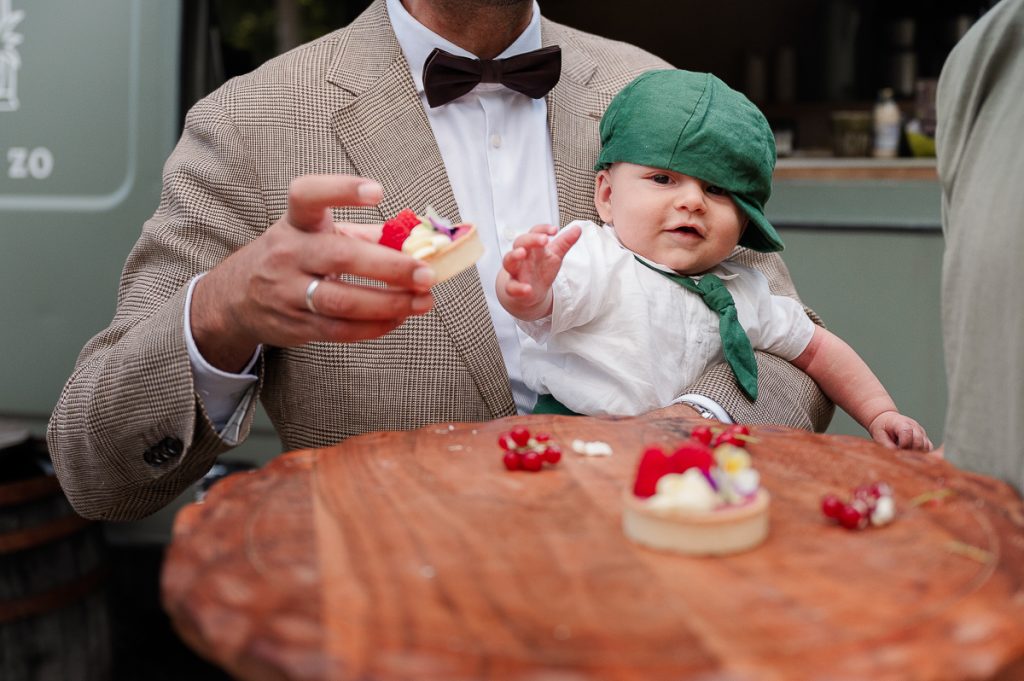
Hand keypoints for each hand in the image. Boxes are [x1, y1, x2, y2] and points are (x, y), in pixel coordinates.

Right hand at [192, 174, 434, 371]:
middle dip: (390, 267)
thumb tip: (418, 240)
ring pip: (343, 301)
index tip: (377, 192)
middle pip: (341, 257)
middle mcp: (287, 253)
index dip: (341, 190)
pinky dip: (376, 326)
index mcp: (296, 223)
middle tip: (425, 273)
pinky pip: (341, 330)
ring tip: (423, 301)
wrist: (237, 297)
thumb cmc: (294, 257)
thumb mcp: (317, 234)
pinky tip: (400, 318)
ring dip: (390, 303)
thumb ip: (365, 235)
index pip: (308, 196)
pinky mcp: (295, 325)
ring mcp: (287, 292)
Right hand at [497, 223, 581, 319]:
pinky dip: (518, 288)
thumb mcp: (555, 255)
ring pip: (508, 261)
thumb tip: (578, 228)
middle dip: (531, 239)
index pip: (534, 232)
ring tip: (522, 253)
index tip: (555, 230)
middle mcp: (521, 256)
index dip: (543, 229)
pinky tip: (528, 288)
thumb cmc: (541, 270)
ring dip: (514, 256)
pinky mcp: (513, 288)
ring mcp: (515, 271)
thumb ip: (565, 242)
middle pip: (520, 242)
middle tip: (544, 239)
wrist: (530, 292)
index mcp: (532, 246)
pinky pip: (512, 287)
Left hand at [868, 411, 932, 450]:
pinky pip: (929, 447)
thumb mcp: (879, 434)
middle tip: (901, 456)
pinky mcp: (924, 438)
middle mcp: (914, 426)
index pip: (907, 434)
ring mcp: (921, 432)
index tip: (896, 451)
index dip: (902, 445)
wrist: (887, 420)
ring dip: (917, 454)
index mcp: (902, 423)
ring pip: (926, 446)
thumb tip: (895, 455)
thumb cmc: (882, 427)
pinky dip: (922, 454)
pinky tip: (912, 456)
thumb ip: (886, 444)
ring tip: (905, 455)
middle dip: (910, 452)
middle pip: (919, 442)